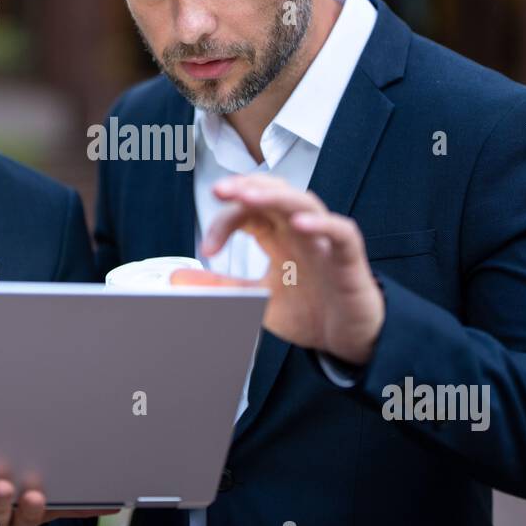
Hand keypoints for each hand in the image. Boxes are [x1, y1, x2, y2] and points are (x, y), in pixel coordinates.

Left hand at [171, 173, 384, 365]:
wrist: (347, 339)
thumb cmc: (308, 310)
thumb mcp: (253, 300)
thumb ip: (218, 287)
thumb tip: (176, 277)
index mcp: (278, 236)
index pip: (248, 212)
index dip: (224, 221)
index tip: (206, 249)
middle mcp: (300, 231)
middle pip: (275, 192)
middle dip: (248, 186)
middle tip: (219, 191)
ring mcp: (326, 242)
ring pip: (305, 202)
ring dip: (276, 196)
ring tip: (250, 196)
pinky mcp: (349, 259)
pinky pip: (341, 231)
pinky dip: (322, 224)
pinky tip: (299, 224)